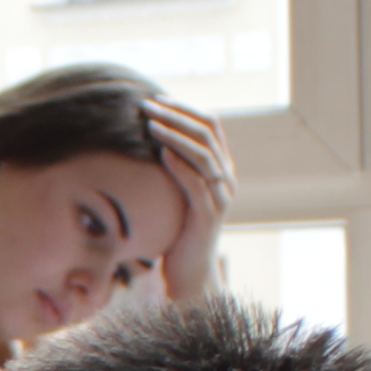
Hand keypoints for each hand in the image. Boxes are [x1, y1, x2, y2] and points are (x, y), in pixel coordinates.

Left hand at [143, 99, 233, 302]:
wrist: (190, 270)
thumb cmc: (177, 227)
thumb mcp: (175, 190)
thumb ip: (171, 165)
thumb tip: (145, 136)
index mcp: (220, 166)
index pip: (209, 125)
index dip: (184, 108)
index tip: (156, 99)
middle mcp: (226, 177)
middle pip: (207, 134)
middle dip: (176, 116)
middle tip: (147, 106)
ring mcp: (221, 196)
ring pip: (205, 156)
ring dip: (176, 136)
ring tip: (150, 124)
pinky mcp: (209, 216)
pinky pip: (198, 186)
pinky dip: (181, 167)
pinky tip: (162, 154)